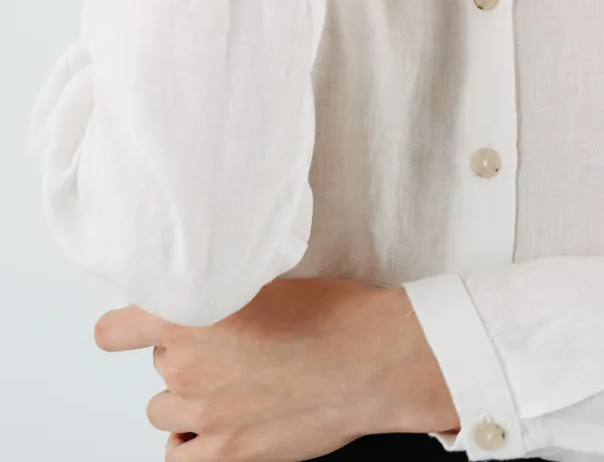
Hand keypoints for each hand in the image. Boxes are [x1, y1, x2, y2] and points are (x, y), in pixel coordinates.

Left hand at [93, 277, 460, 458]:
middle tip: (228, 342)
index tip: (140, 324)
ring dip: (186, 397)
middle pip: (159, 362)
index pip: (115, 331)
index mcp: (193, 311)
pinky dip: (190, 442)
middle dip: (186, 352)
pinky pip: (180, 456)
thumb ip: (224, 287)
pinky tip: (212, 426)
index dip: (127, 327)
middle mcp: (189, 365)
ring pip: (164, 408)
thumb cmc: (333, 314)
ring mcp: (205, 413)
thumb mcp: (268, 277)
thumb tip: (207, 290)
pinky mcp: (228, 451)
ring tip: (226, 383)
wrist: (371, 359)